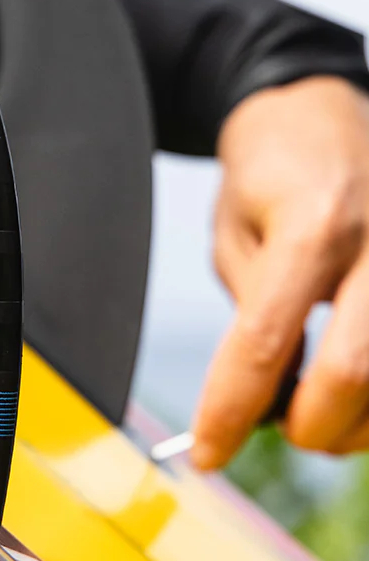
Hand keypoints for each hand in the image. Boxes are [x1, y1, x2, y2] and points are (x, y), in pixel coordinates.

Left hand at [191, 75, 368, 467]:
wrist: (322, 106)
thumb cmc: (271, 170)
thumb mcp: (235, 230)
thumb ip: (255, 309)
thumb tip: (270, 394)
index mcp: (311, 224)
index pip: (265, 342)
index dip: (232, 409)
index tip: (207, 454)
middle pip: (356, 373)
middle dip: (313, 427)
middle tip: (285, 432)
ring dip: (359, 418)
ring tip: (321, 407)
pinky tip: (357, 388)